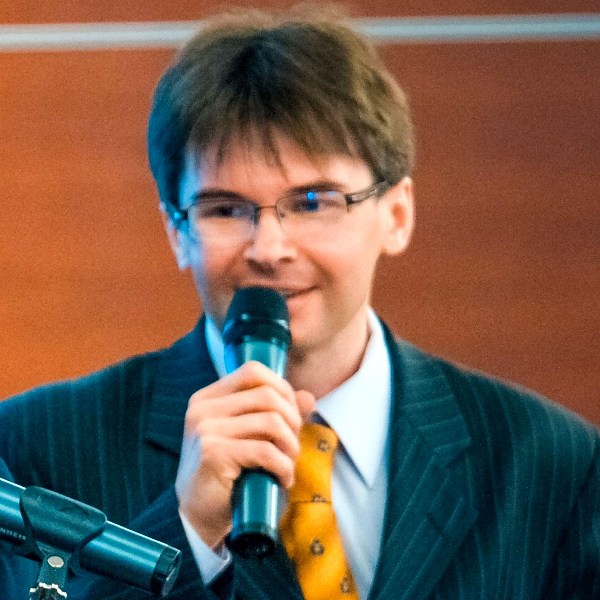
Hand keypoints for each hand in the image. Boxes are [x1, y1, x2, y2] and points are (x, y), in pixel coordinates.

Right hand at [175, 361, 314, 548]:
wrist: (199, 517)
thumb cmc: (228, 473)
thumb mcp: (252, 437)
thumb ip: (278, 413)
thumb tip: (309, 397)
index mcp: (208, 398)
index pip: (253, 371)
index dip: (282, 389)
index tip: (290, 417)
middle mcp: (202, 408)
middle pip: (267, 395)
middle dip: (292, 421)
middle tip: (292, 447)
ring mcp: (205, 429)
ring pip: (271, 421)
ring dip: (290, 446)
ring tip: (288, 464)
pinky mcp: (212, 453)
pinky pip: (265, 450)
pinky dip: (283, 466)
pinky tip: (282, 479)